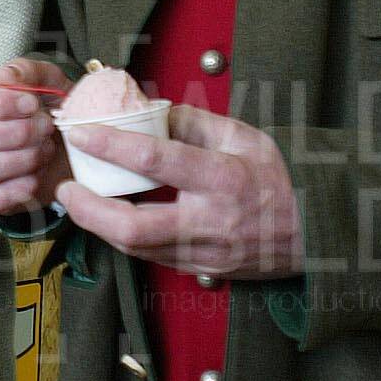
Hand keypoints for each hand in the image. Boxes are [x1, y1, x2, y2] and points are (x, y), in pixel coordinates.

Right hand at [0, 60, 72, 215]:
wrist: (73, 142)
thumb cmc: (54, 107)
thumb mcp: (49, 80)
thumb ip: (27, 71)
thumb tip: (3, 77)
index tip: (30, 103)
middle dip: (17, 133)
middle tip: (46, 127)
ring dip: (21, 160)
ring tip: (45, 150)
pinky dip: (15, 190)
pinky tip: (35, 177)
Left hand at [56, 104, 303, 278]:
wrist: (314, 232)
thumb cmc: (278, 179)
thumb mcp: (243, 137)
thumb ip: (193, 122)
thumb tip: (150, 110)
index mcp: (221, 179)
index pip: (155, 160)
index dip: (110, 145)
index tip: (80, 133)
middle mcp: (209, 221)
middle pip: (132, 227)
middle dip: (86, 209)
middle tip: (65, 187)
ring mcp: (202, 252)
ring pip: (134, 247)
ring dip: (97, 224)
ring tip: (78, 199)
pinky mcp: (197, 269)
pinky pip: (148, 256)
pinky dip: (121, 237)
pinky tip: (108, 217)